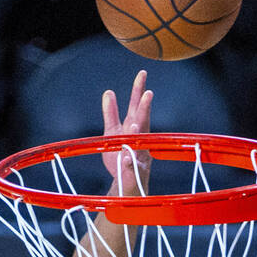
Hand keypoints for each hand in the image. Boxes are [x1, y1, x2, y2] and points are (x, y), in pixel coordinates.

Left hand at [101, 69, 152, 193]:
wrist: (123, 182)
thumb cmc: (118, 156)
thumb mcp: (111, 132)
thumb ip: (110, 114)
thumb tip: (108, 92)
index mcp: (133, 126)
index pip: (136, 105)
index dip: (138, 90)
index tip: (142, 73)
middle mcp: (140, 137)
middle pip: (142, 119)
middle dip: (144, 108)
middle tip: (147, 93)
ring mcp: (140, 152)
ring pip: (139, 141)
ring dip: (136, 133)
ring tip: (133, 124)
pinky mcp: (136, 169)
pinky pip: (131, 165)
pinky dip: (128, 162)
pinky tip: (125, 160)